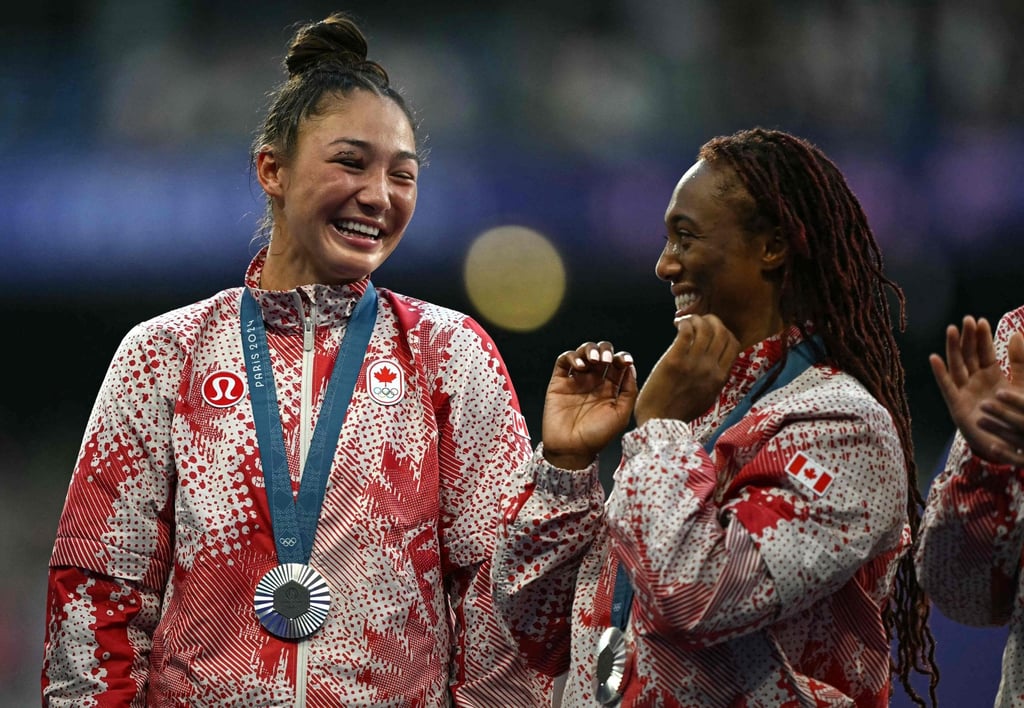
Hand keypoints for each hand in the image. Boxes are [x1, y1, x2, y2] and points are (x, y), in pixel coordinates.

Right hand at [541, 341, 636, 469]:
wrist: (571, 449)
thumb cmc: (597, 436)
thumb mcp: (621, 415)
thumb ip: (629, 391)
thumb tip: (630, 367)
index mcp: (610, 388)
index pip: (617, 364)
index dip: (622, 357)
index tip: (625, 361)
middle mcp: (594, 381)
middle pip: (601, 353)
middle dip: (605, 351)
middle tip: (606, 361)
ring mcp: (576, 380)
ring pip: (583, 353)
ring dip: (589, 350)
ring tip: (593, 360)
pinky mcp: (559, 382)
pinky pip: (563, 361)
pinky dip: (571, 357)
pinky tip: (579, 367)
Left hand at [634, 314, 741, 425]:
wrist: (660, 424)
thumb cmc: (679, 412)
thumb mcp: (707, 397)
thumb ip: (714, 380)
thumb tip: (716, 365)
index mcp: (721, 378)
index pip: (734, 344)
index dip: (725, 331)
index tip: (712, 331)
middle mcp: (711, 369)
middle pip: (722, 331)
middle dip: (711, 320)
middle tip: (698, 321)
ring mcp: (694, 364)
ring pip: (705, 328)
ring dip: (695, 319)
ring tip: (685, 322)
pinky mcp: (675, 361)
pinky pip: (686, 332)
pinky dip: (684, 323)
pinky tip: (677, 325)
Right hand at [930, 316, 1023, 465]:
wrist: (1012, 443)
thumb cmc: (1017, 417)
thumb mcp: (1023, 386)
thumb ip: (1020, 362)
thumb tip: (1016, 334)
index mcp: (991, 377)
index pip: (984, 352)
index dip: (982, 337)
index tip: (980, 321)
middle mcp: (975, 382)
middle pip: (969, 356)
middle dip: (967, 338)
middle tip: (966, 320)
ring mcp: (965, 393)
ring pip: (957, 366)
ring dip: (953, 348)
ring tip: (951, 330)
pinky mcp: (957, 406)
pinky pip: (947, 387)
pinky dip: (940, 373)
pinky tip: (934, 358)